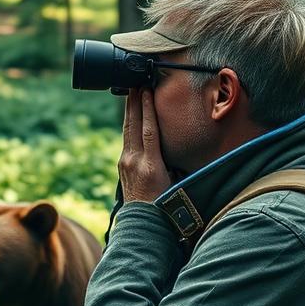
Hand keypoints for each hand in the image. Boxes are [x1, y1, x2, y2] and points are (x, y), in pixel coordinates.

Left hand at [119, 88, 171, 202]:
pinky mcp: (122, 165)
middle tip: (134, 83)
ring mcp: (125, 163)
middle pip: (134, 125)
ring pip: (127, 130)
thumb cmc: (166, 205)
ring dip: (130, 110)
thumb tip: (182, 144)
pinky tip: (131, 115)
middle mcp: (135, 162)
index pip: (148, 131)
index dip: (148, 109)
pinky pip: (126, 139)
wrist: (143, 223)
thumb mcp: (176, 183)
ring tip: (131, 92)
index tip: (146, 91)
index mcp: (151, 166)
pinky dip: (130, 124)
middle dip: (134, 103)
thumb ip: (176, 163)